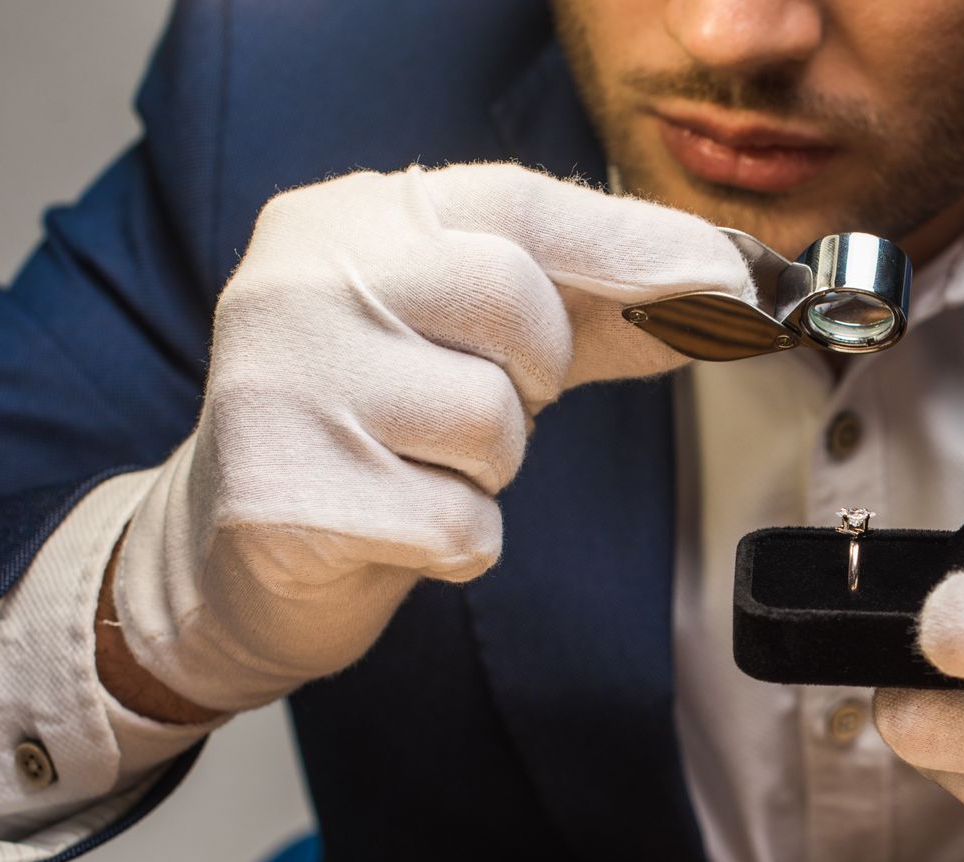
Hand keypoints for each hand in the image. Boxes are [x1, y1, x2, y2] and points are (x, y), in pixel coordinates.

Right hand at [108, 163, 752, 713]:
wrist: (233, 555)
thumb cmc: (377, 432)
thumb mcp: (468, 343)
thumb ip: (588, 308)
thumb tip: (729, 294)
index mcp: (346, 220)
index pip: (516, 204)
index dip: (633, 245)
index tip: (730, 281)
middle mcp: (299, 281)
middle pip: (514, 302)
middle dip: (538, 372)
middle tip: (492, 402)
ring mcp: (284, 386)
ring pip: (493, 425)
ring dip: (490, 472)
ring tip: (418, 468)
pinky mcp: (287, 495)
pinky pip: (461, 526)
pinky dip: (458, 545)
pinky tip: (395, 528)